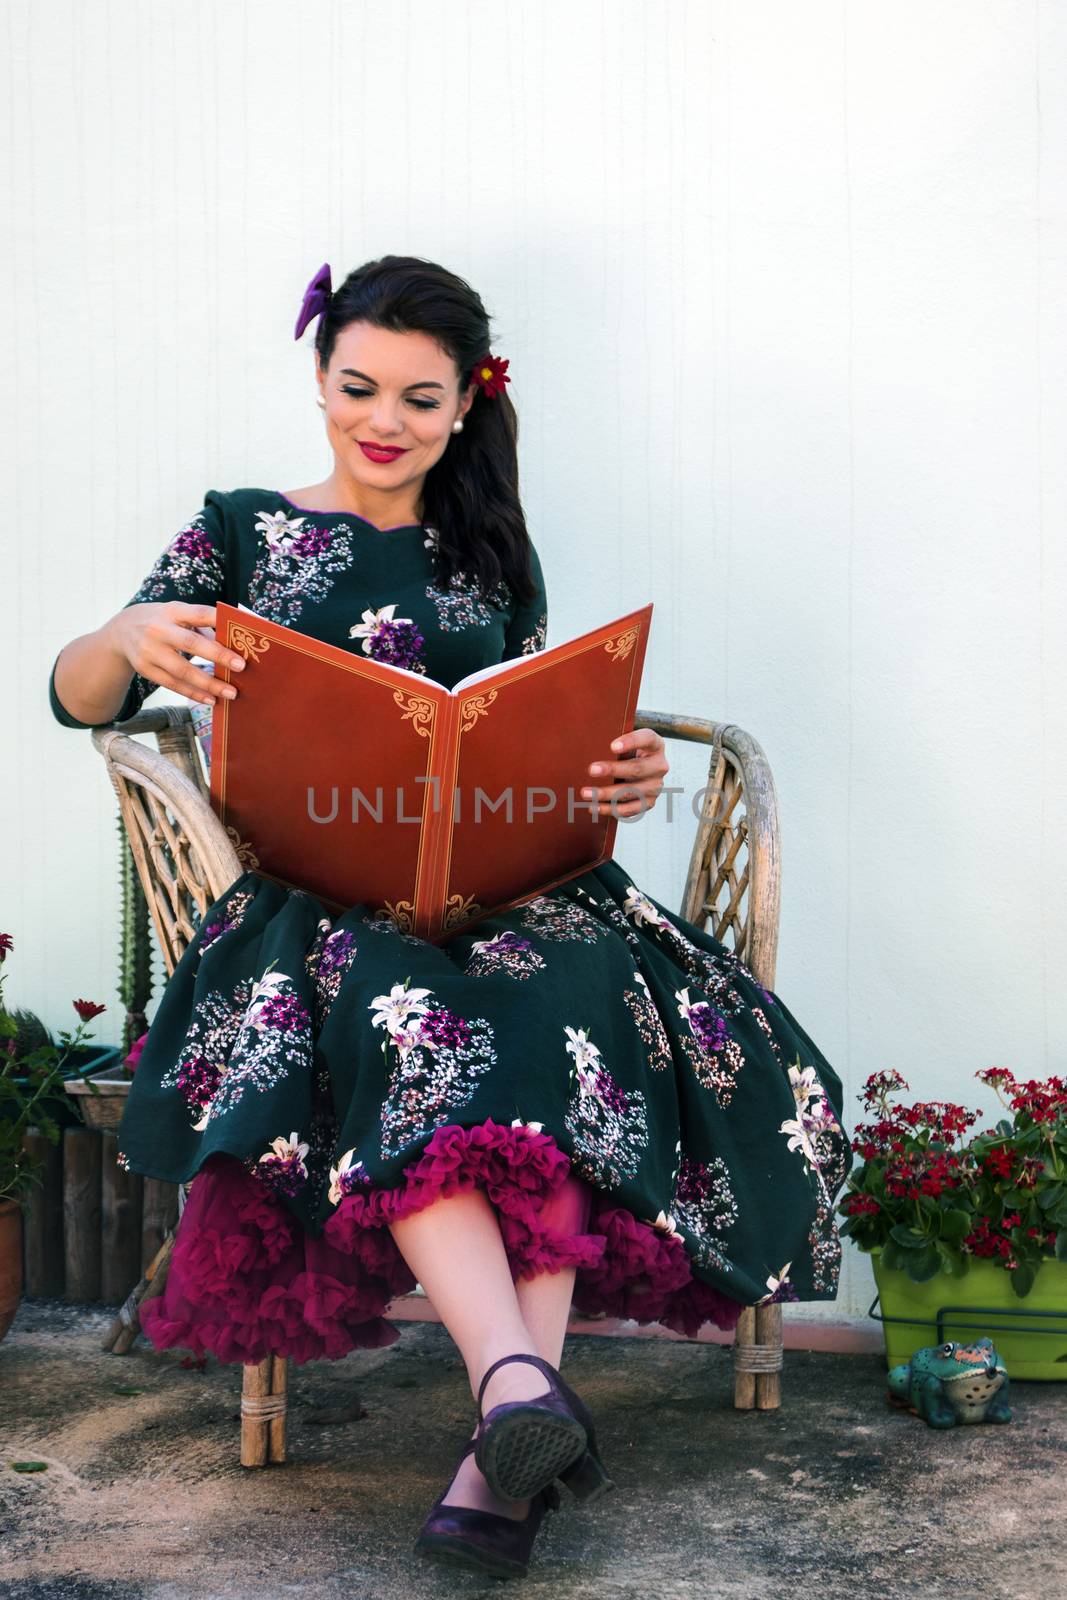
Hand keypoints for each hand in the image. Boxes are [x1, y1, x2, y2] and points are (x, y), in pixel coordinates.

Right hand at [106, 602, 246, 706]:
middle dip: (218, 655)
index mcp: (172, 611)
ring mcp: (149, 651)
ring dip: (208, 684)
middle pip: (190, 644)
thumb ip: (203, 625)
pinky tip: (211, 699)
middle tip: (241, 666)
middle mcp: (158, 629)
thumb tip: (234, 643)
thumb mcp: (178, 614)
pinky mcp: (145, 669)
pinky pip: (172, 684)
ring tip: (231, 693)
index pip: (198, 613)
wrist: (121, 630)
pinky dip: (194, 693)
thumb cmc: (163, 621)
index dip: (218, 620)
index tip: (240, 632)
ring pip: (182, 671)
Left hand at [580, 727, 669, 818]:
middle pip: (636, 768)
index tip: (612, 746)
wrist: (641, 769)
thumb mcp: (627, 743)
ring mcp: (656, 786)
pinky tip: (594, 807)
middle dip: (612, 770)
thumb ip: (616, 744)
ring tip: (586, 793)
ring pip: (630, 791)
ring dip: (606, 794)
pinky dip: (610, 809)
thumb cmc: (629, 753)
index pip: (647, 739)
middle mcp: (659, 766)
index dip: (631, 742)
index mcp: (655, 745)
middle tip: (591, 770)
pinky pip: (629, 809)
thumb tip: (588, 748)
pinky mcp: (649, 802)